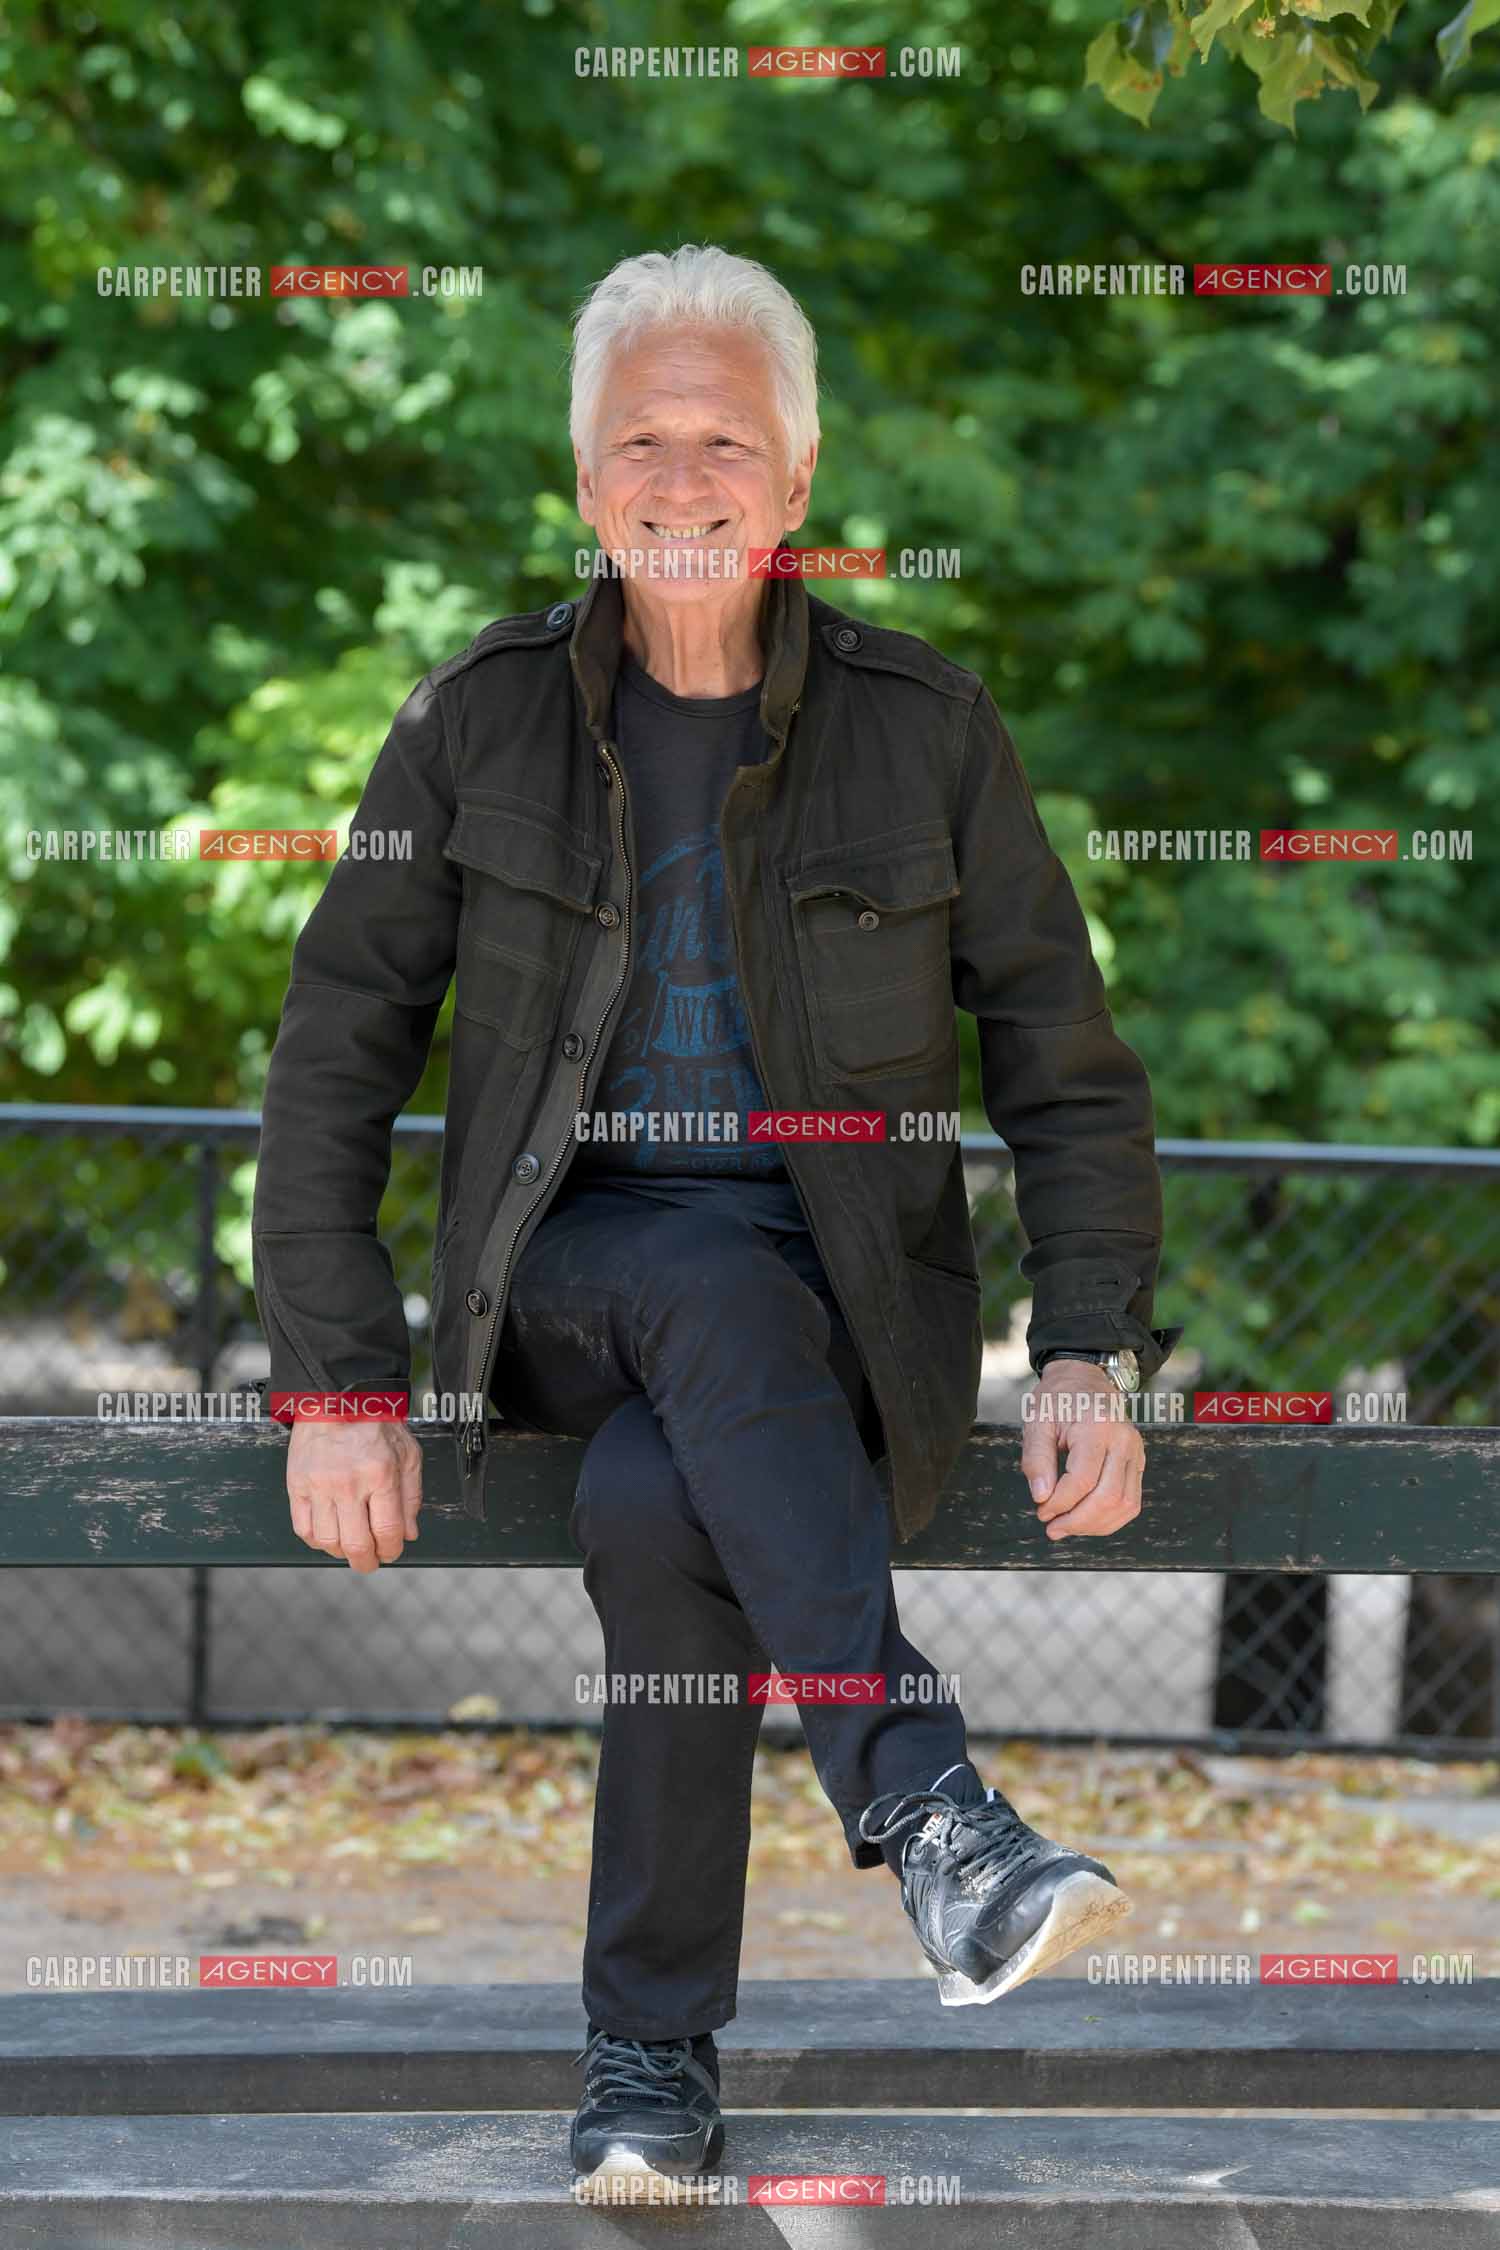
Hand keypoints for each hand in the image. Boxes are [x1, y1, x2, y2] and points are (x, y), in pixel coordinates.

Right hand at [286, 1416, 422, 1570]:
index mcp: (381, 1474)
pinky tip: (329, 1535)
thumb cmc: (375, 1423)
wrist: (336, 1396)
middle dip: (367, 1562)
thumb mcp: (408, 1454)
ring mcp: (319, 1485)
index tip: (392, 1552)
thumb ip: (411, 1497)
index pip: (387, 1531)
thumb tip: (409, 1534)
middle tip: (370, 1562)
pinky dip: (317, 1540)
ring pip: (328, 1541)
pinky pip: (303, 1529)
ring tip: (350, 1546)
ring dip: (341, 1552)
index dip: (391, 1550)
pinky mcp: (297, 1484)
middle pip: (356, 1544)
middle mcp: (349, 1483)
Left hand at [1020, 1360, 1143, 1541]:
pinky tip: (1086, 1520)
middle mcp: (1124, 1441)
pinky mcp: (1139, 1462)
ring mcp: (1136, 1452)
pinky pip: (1131, 1501)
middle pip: (1108, 1497)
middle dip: (1077, 1521)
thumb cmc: (1058, 1399)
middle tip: (1052, 1528)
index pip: (1082, 1480)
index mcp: (1097, 1427)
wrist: (1085, 1378)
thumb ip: (1036, 1459)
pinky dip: (1110, 1518)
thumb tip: (1041, 1498)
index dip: (1060, 1503)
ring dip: (1095, 1525)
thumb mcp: (1037, 1421)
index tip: (1041, 1511)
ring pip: (1125, 1504)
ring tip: (1067, 1526)